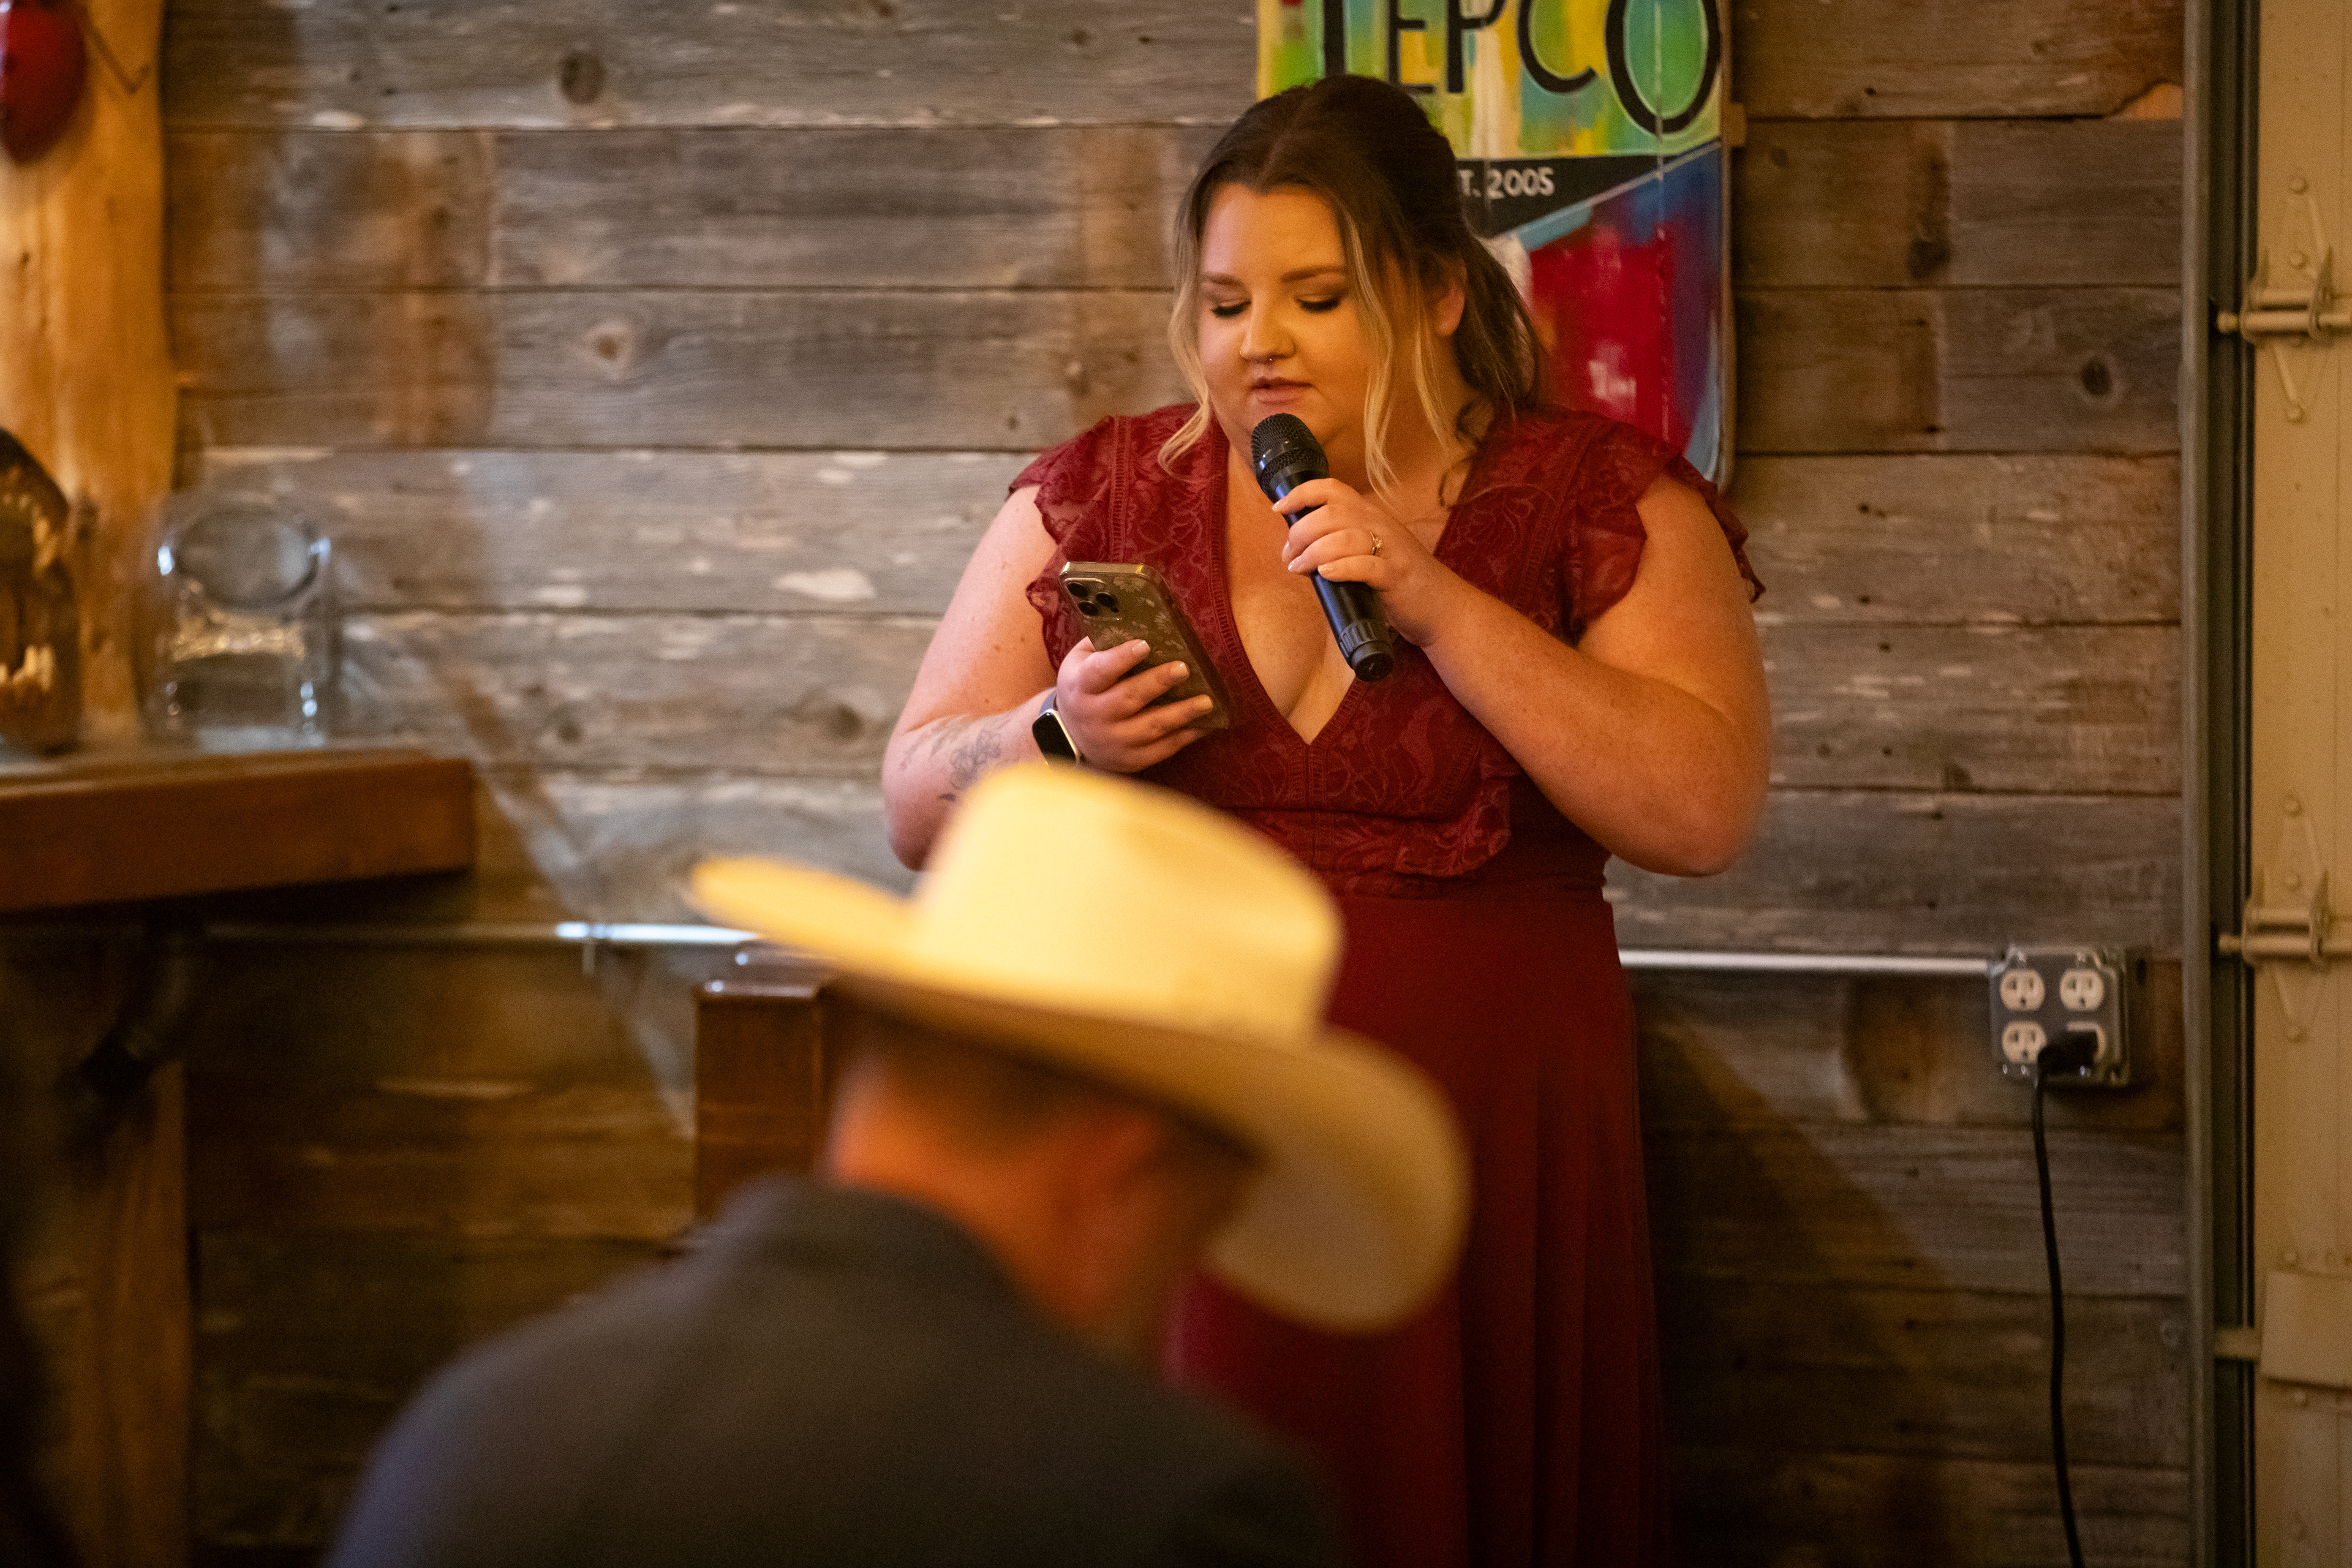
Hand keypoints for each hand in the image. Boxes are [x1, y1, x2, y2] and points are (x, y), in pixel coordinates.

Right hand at [1054, 637, 1214, 771]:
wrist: (1072, 735)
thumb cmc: (1085, 687)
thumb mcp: (1081, 662)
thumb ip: (1103, 644)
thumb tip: (1136, 617)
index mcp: (1081, 686)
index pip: (1100, 671)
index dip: (1121, 658)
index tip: (1145, 644)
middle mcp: (1095, 716)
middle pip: (1128, 699)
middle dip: (1158, 682)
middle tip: (1184, 668)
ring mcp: (1113, 741)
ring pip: (1150, 727)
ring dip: (1180, 713)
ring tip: (1206, 701)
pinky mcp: (1130, 760)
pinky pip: (1161, 750)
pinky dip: (1184, 737)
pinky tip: (1203, 724)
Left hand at [1273, 477, 1466, 646]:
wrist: (1441, 606)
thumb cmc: (1397, 581)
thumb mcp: (1368, 552)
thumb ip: (1338, 545)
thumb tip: (1296, 550)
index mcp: (1370, 516)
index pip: (1333, 490)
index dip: (1302, 493)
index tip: (1279, 508)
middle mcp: (1380, 525)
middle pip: (1332, 513)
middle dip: (1301, 532)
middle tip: (1289, 555)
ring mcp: (1391, 550)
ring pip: (1345, 537)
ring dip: (1313, 552)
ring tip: (1299, 567)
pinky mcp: (1397, 576)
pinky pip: (1366, 566)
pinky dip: (1342, 568)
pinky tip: (1327, 574)